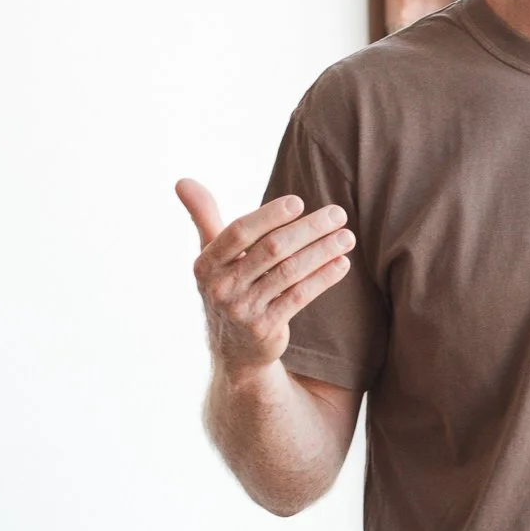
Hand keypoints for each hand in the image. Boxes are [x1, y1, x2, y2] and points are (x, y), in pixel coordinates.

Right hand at [177, 180, 352, 374]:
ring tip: (347, 237)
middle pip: (271, 250)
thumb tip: (182, 181)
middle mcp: (221, 287)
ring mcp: (243, 310)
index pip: (240, 232)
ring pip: (290, 272)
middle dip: (308, 229)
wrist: (234, 349)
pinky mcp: (266, 329)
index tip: (299, 202)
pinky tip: (341, 263)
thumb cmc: (228, 288)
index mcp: (206, 264)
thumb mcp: (210, 256)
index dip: (269, 216)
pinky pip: (299, 297)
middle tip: (338, 214)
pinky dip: (323, 278)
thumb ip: (203, 217)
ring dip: (322, 251)